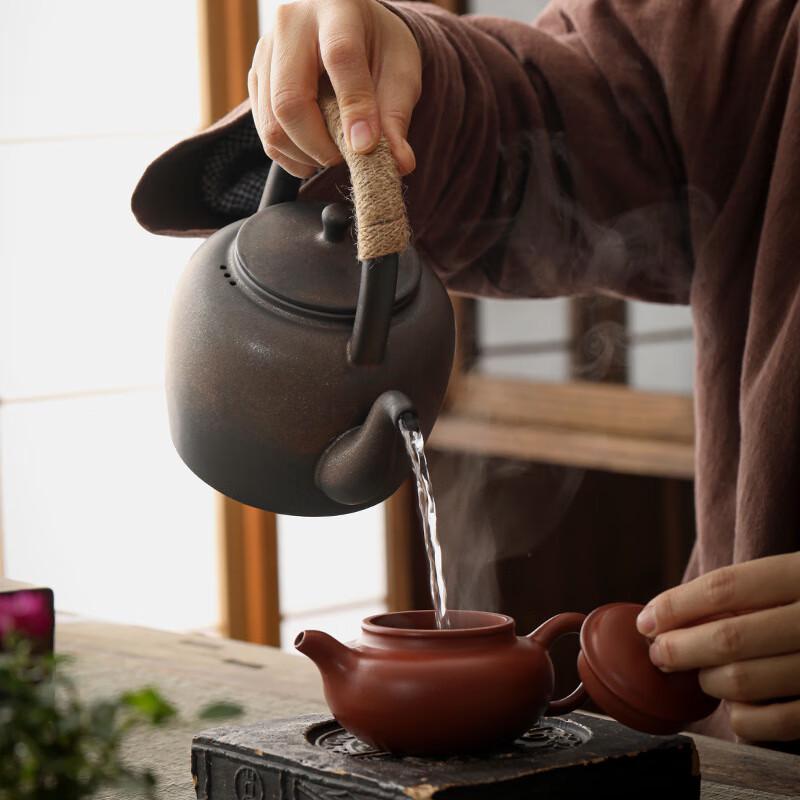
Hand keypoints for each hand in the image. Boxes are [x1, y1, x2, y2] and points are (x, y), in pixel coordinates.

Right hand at [248, 0, 420, 177]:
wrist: (348, 29)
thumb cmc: (378, 47)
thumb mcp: (400, 72)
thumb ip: (397, 115)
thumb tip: (400, 163)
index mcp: (337, 8)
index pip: (340, 57)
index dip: (354, 108)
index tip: (366, 146)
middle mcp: (291, 25)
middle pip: (290, 100)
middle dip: (319, 145)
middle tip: (346, 157)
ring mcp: (266, 52)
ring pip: (272, 124)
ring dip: (304, 156)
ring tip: (332, 154)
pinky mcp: (256, 78)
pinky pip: (265, 132)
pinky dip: (290, 156)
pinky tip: (312, 154)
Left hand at [636, 553, 799, 741]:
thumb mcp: (789, 579)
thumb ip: (740, 594)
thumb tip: (663, 616)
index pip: (725, 588)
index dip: (676, 605)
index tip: (646, 620)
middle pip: (729, 637)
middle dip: (680, 649)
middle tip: (660, 653)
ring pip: (745, 682)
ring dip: (709, 682)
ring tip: (702, 675)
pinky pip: (774, 724)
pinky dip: (743, 718)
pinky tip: (736, 706)